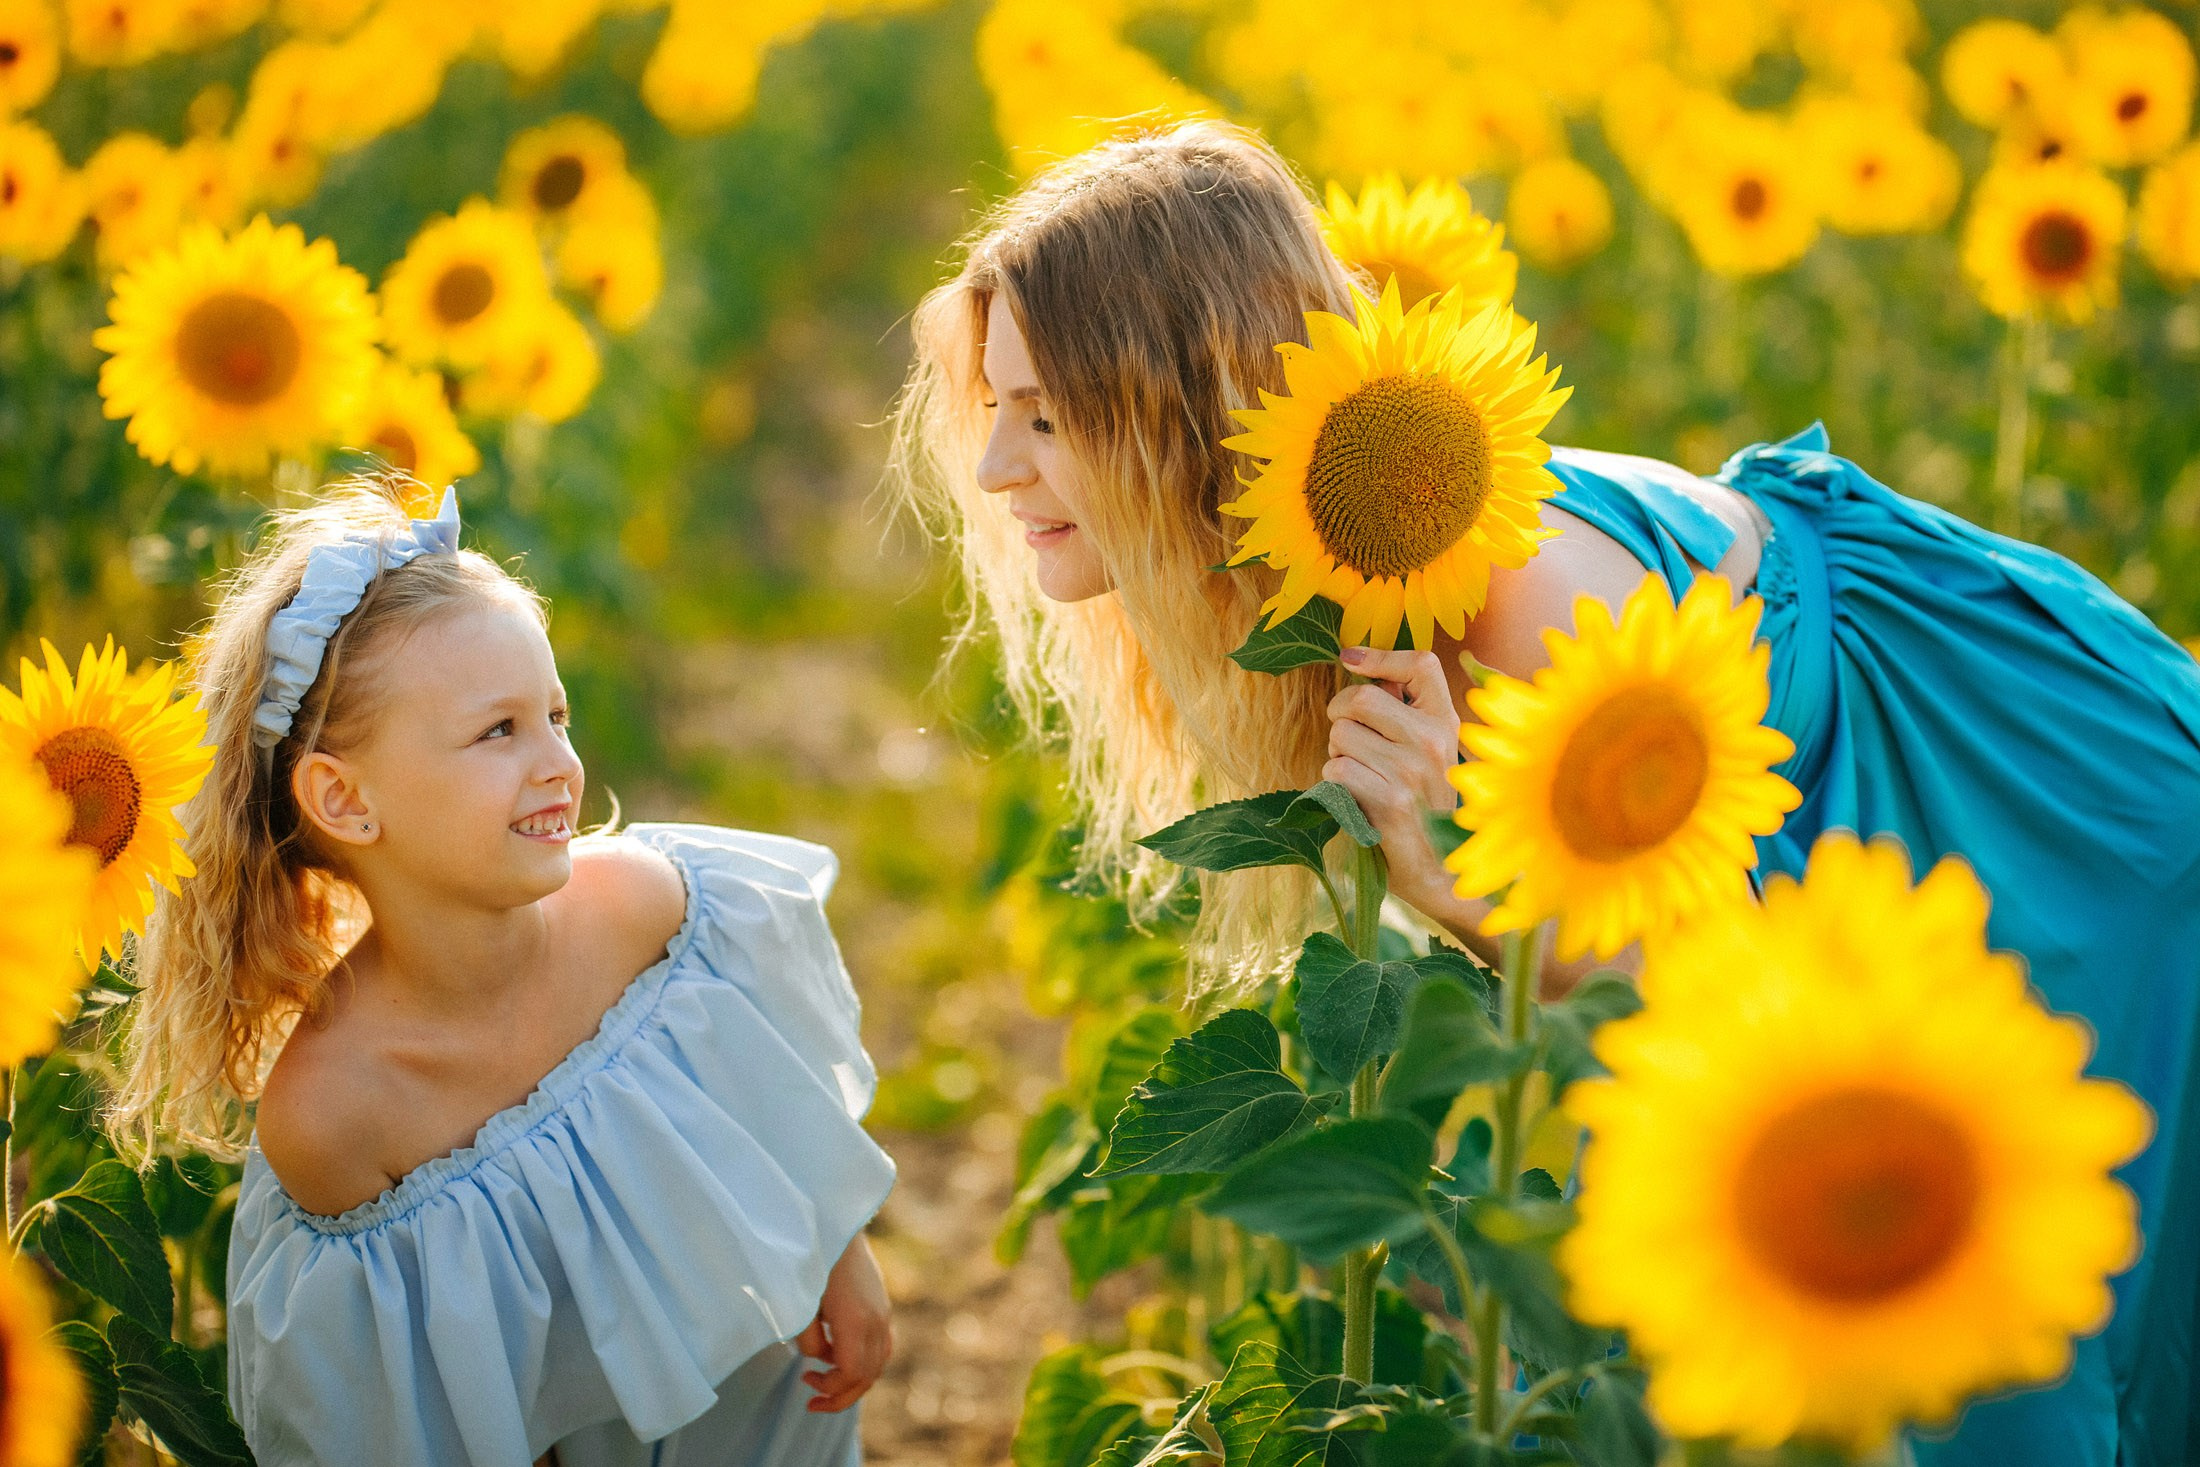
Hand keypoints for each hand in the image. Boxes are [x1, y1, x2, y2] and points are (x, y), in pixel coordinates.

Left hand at [796, 1233, 892, 1413]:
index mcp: (857, 1321)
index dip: (830, 1389)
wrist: (833, 1222)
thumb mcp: (801, 1304)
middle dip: (841, 1394)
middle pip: (869, 1376)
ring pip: (879, 1363)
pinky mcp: (882, 1305)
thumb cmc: (810, 1261)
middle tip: (812, 1399)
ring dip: (854, 1380)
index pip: (853, 1374)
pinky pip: (882, 1346)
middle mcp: (877, 1319)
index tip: (805, 1382)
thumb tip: (820, 1358)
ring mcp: (883, 1312)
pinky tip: (840, 1356)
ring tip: (826, 1380)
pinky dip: (864, 1362)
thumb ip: (809, 1339)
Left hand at [1325, 646, 1463, 911]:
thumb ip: (1402, 713)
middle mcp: (1433, 741)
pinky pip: (1336, 771)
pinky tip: (1356, 798)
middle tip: (1348, 740)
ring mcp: (1412, 771)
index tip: (1349, 660)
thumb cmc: (1424, 806)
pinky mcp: (1390, 802)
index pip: (1420, 664)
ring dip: (1336, 755)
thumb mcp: (1429, 753)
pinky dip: (1334, 784)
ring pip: (1341, 736)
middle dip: (1340, 716)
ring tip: (1360, 775)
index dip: (1378, 656)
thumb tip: (1357, 665)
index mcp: (1446, 722)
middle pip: (1361, 697)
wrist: (1442, 870)